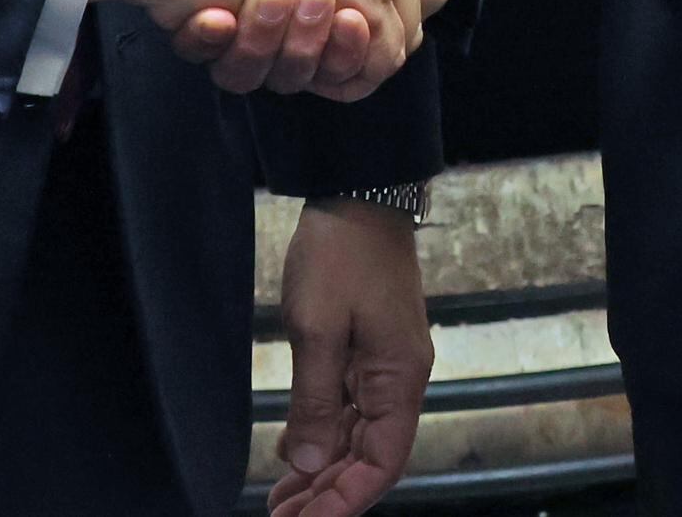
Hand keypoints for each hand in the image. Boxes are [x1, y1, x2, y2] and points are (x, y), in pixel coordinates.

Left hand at [269, 199, 431, 513]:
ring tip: (281, 503)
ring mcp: (385, 366)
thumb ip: (314, 402)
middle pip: (370, 457)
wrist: (358, 195)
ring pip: (358, 438)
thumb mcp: (318, 328)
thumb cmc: (341, 255)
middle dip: (328, 494)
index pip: (381, 463)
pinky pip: (350, 410)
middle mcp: (400, 380)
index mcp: (399, 380)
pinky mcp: (368, 352)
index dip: (345, 501)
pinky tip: (292, 456)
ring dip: (322, 472)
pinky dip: (323, 438)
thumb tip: (304, 465)